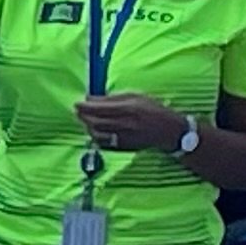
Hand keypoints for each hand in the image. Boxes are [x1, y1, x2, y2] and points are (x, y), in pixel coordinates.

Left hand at [73, 89, 189, 154]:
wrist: (169, 131)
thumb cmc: (152, 109)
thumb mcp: (135, 96)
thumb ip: (112, 98)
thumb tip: (90, 98)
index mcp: (128, 108)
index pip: (99, 109)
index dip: (84, 107)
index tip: (76, 103)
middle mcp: (125, 124)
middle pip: (95, 122)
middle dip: (83, 116)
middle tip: (78, 111)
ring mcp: (124, 137)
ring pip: (96, 134)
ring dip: (88, 127)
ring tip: (86, 120)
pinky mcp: (123, 147)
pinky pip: (103, 144)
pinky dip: (95, 137)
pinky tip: (95, 131)